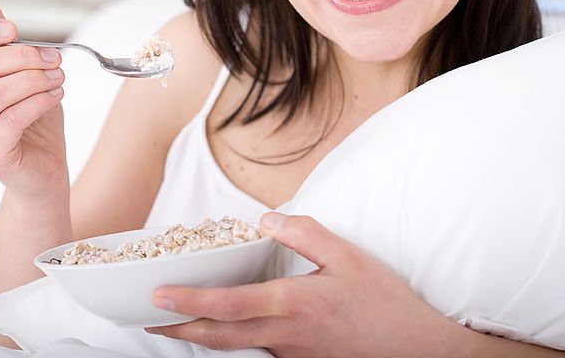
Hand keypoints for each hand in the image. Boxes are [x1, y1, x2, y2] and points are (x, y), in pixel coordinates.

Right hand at [0, 0, 68, 201]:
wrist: (43, 172)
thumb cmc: (34, 121)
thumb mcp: (25, 75)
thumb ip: (6, 44)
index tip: (14, 29)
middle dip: (24, 55)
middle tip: (55, 59)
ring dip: (35, 79)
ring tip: (59, 79)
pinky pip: (12, 118)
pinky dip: (39, 102)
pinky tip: (56, 96)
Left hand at [146, 213, 461, 357]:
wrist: (414, 351)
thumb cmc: (383, 303)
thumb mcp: (348, 258)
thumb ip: (305, 233)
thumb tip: (268, 220)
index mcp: (292, 305)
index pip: (230, 306)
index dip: (191, 302)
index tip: (159, 296)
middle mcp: (284, 334)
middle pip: (219, 337)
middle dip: (179, 329)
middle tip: (150, 320)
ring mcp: (290, 353)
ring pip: (235, 348)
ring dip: (201, 338)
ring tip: (176, 325)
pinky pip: (257, 352)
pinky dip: (232, 343)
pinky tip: (225, 332)